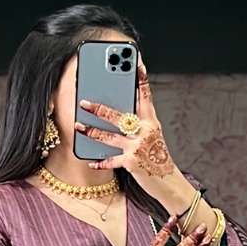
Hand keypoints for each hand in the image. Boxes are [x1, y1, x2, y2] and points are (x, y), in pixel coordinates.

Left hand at [75, 54, 180, 188]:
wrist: (168, 182)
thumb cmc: (157, 158)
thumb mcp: (152, 136)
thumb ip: (139, 124)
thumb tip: (117, 114)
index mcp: (151, 122)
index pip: (146, 96)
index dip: (141, 79)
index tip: (136, 63)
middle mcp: (145, 131)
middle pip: (118, 116)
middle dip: (99, 108)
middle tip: (83, 102)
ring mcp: (137, 146)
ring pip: (109, 136)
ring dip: (91, 131)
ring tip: (78, 126)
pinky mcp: (131, 162)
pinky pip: (111, 160)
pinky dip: (100, 162)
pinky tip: (90, 161)